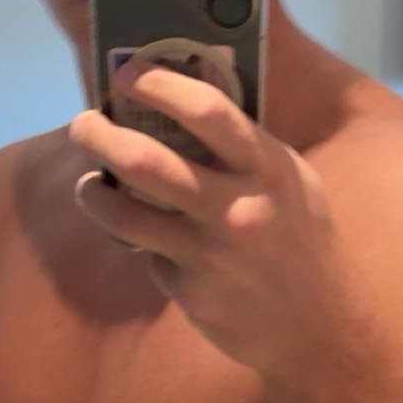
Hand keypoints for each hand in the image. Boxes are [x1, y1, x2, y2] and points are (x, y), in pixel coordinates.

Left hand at [68, 64, 358, 378]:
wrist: (320, 327)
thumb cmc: (301, 241)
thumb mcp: (291, 182)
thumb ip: (245, 149)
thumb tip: (182, 107)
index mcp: (266, 168)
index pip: (206, 110)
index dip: (157, 85)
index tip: (127, 75)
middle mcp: (236, 208)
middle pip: (144, 161)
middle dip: (99, 136)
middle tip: (83, 125)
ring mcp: (210, 254)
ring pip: (125, 214)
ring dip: (94, 194)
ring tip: (90, 185)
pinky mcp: (190, 292)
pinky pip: (150, 258)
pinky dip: (147, 247)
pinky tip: (159, 246)